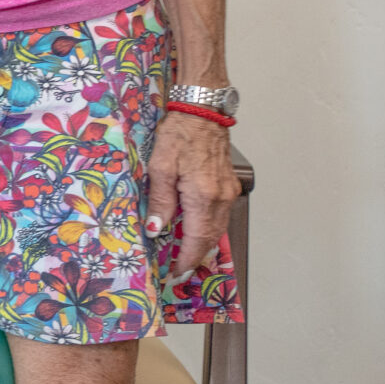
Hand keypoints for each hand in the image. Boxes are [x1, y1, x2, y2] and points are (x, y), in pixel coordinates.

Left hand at [148, 110, 234, 275]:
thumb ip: (160, 201)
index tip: (175, 273)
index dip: (187, 260)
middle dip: (195, 257)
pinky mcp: (229, 184)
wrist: (202, 111)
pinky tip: (195, 230)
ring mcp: (228, 191)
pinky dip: (209, 228)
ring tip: (185, 256)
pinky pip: (220, 214)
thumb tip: (155, 229)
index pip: (197, 239)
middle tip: (178, 270)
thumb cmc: (179, 134)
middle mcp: (221, 197)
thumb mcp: (160, 167)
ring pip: (218, 227)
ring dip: (203, 244)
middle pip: (211, 238)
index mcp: (203, 196)